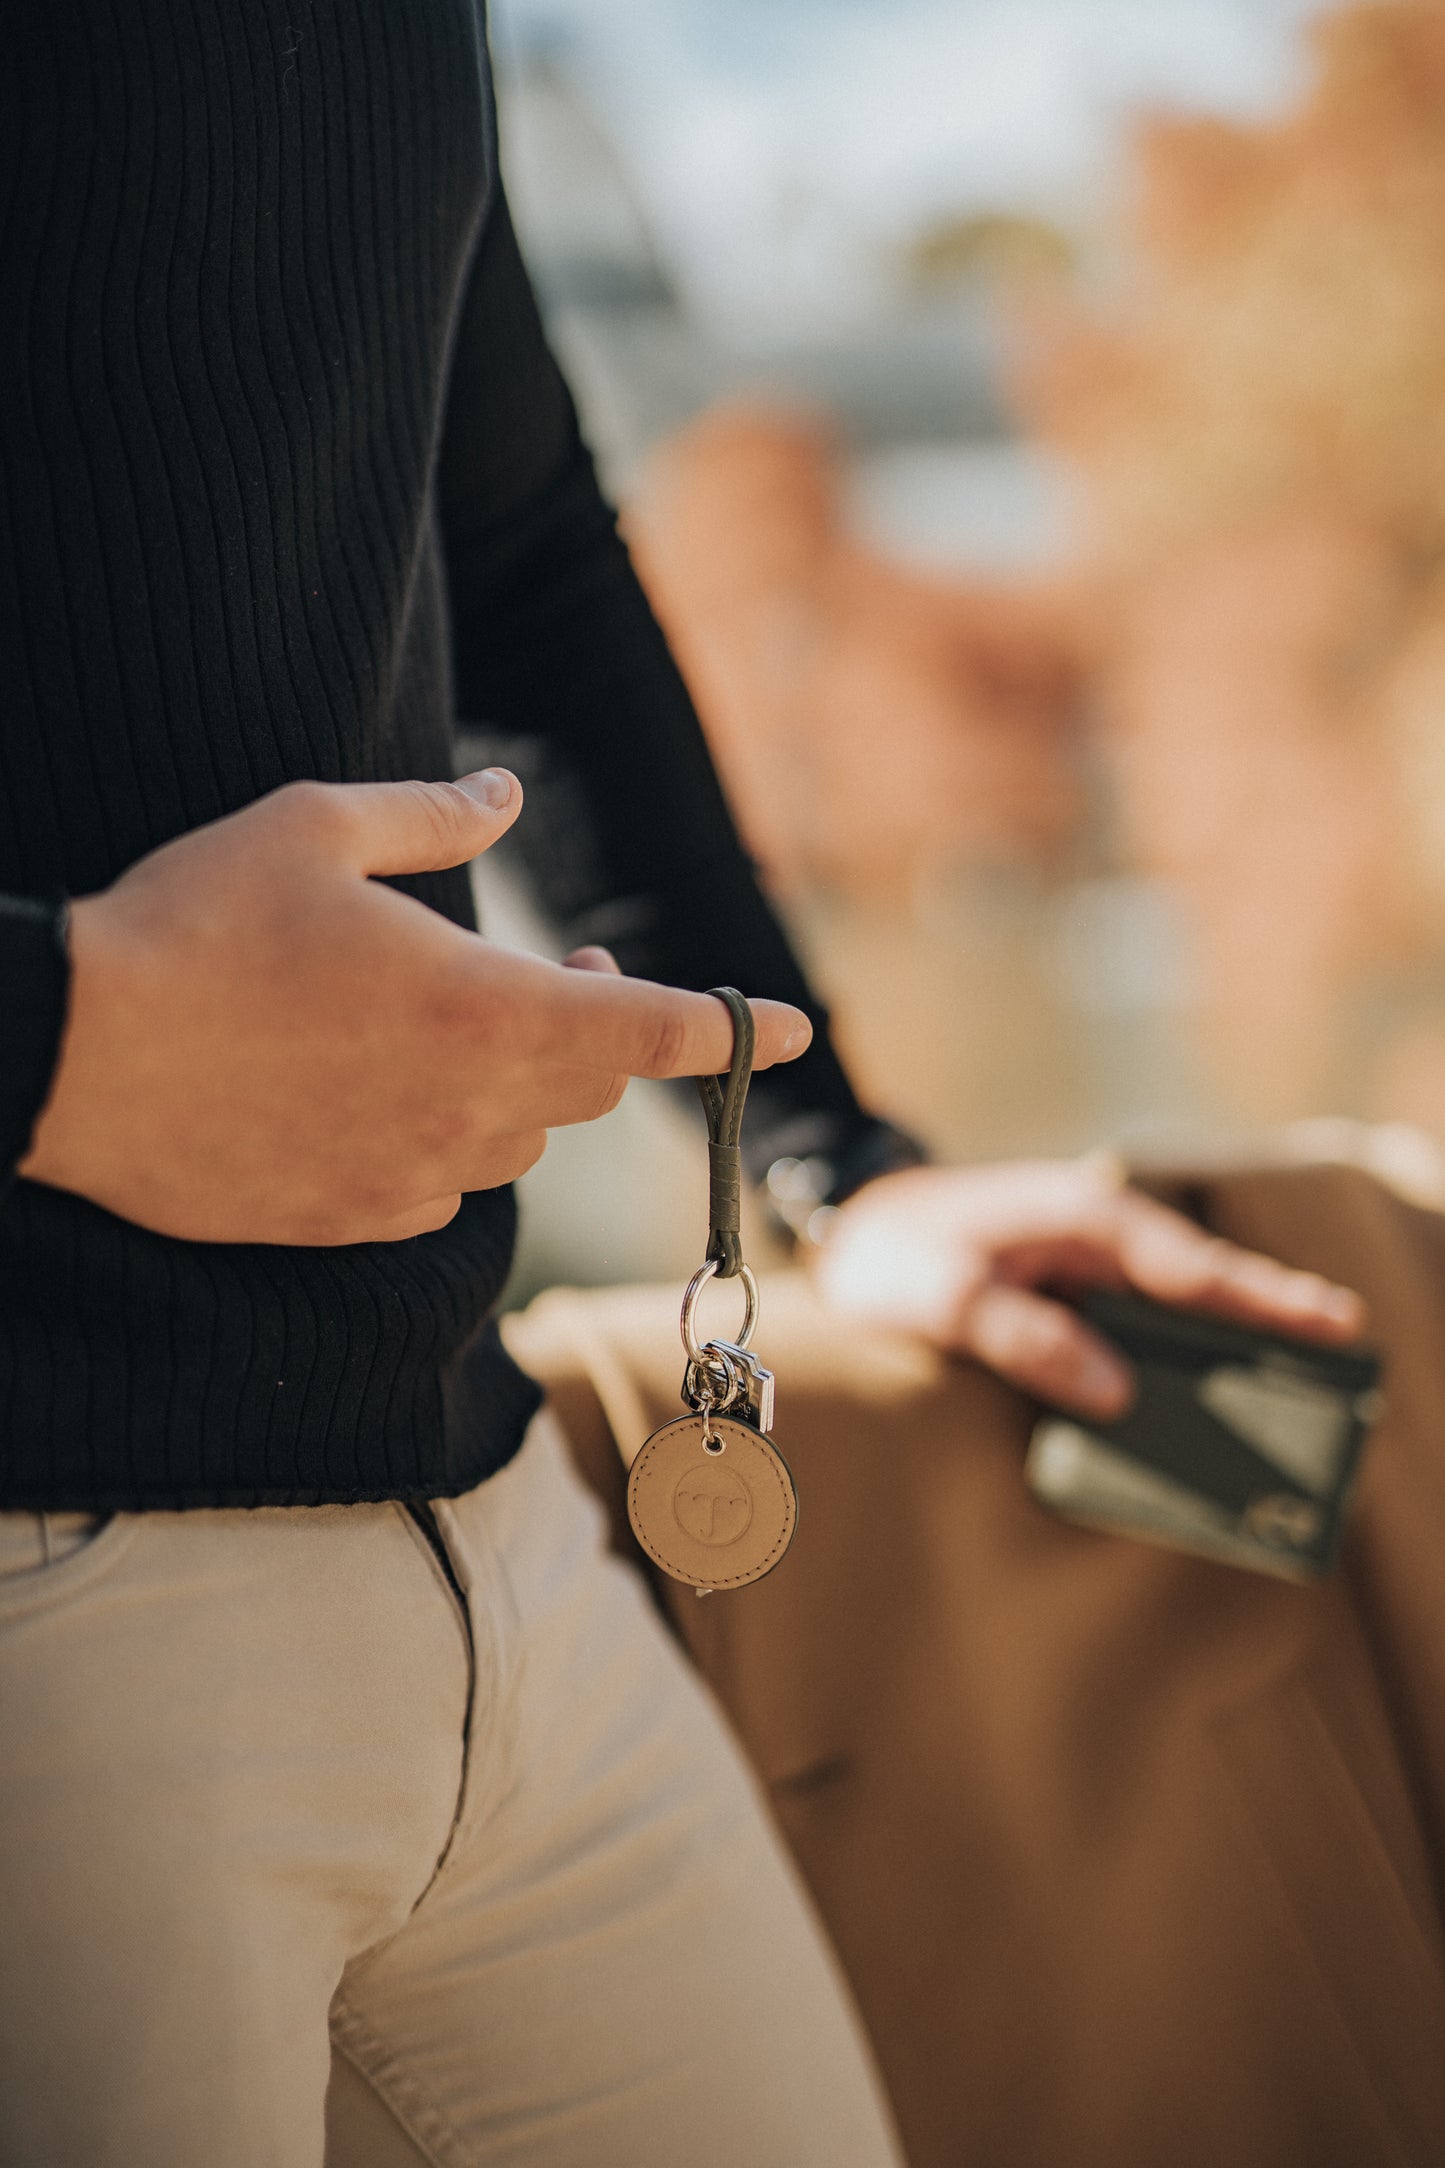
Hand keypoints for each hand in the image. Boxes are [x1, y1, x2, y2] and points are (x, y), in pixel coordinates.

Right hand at [20, 773, 810, 1244]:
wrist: (67, 1058)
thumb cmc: (192, 928)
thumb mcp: (314, 827)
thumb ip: (435, 814)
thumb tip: (503, 797)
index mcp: (485, 1010)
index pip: (658, 1030)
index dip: (739, 1028)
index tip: (796, 1027)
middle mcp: (469, 1110)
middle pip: (590, 1084)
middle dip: (608, 1027)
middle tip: (580, 975)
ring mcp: (411, 1177)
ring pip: (522, 1140)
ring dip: (526, 1084)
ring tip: (470, 1024)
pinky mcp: (354, 1220)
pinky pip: (445, 1187)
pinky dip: (451, 1139)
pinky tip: (392, 1095)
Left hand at [813, 1155, 1364, 1416]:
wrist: (845, 1234)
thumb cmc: (890, 1254)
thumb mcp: (939, 1296)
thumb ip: (1020, 1338)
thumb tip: (1113, 1392)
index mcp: (1079, 1217)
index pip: (1188, 1264)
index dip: (1260, 1298)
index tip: (1329, 1321)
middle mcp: (1096, 1237)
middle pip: (1200, 1285)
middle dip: (1269, 1319)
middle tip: (1344, 1359)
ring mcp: (1087, 1268)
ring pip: (1175, 1311)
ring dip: (1226, 1344)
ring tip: (1295, 1395)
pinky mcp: (1071, 1299)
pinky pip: (1136, 1332)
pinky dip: (1174, 1360)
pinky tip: (1200, 1405)